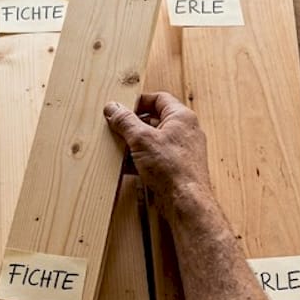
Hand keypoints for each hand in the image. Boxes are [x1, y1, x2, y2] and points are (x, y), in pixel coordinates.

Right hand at [104, 92, 214, 220]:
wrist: (185, 201)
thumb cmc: (173, 168)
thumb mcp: (141, 139)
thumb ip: (125, 121)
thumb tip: (114, 108)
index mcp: (181, 117)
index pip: (158, 98)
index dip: (138, 102)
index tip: (122, 108)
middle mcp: (184, 131)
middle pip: (154, 119)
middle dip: (133, 125)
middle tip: (117, 127)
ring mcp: (180, 150)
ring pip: (153, 140)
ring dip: (134, 144)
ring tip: (119, 147)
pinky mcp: (175, 167)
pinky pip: (154, 157)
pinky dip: (140, 159)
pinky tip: (126, 166)